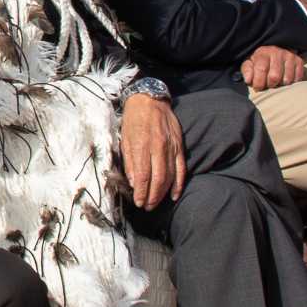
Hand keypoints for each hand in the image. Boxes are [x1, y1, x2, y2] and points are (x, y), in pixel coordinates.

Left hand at [120, 90, 185, 208]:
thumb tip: (133, 182)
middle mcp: (158, 147)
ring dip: (163, 193)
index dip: (141, 193)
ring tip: (156, 203)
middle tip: (147, 207)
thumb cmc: (133, 119)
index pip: (142, 176)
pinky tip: (174, 195)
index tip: (138, 202)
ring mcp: (171, 146)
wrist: (149, 99)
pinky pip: (181, 168)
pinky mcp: (179, 146)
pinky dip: (179, 184)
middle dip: (152, 197)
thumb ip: (129, 161)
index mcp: (141, 145)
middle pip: (158, 179)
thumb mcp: (124, 138)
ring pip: (170, 176)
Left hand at [241, 44, 305, 89]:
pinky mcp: (299, 61)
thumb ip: (247, 71)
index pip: (262, 69)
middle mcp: (277, 52)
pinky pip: (297, 78)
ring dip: (281, 85)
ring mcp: (289, 56)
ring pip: (287, 79)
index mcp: (263, 53)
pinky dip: (291, 83)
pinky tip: (285, 79)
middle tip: (268, 85)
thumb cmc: (259, 62)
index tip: (258, 88)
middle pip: (275, 76)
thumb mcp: (249, 64)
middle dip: (270, 85)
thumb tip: (249, 80)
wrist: (274, 53)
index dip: (259, 82)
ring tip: (277, 82)